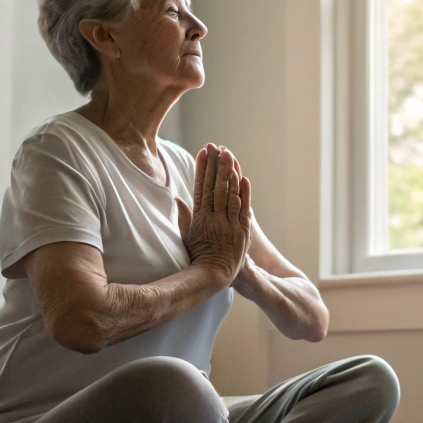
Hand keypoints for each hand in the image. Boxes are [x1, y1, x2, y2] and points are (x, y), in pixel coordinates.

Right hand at [176, 144, 250, 285]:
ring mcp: (229, 224)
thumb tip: (178, 200)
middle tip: (217, 146)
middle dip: (216, 165)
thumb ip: (183, 217)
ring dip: (229, 173)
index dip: (202, 169)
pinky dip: (244, 194)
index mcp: (199, 218)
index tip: (203, 152)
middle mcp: (214, 218)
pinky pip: (244, 209)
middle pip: (215, 186)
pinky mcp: (242, 231)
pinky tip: (243, 178)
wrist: (214, 275)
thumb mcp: (186, 237)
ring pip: (229, 194)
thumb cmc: (198, 257)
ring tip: (229, 155)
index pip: (201, 188)